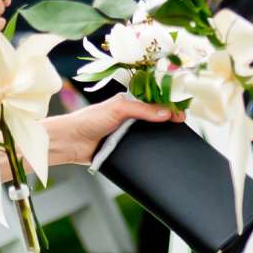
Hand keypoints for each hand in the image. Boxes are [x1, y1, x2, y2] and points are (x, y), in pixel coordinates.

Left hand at [47, 94, 182, 166]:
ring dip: (160, 136)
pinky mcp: (125, 148)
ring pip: (150, 133)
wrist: (70, 142)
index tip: (181, 112)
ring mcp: (127, 132)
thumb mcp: (117, 109)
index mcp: (128, 102)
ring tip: (175, 140)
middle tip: (181, 125)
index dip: (169, 104)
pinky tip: (159, 152)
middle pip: (155, 117)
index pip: (155, 100)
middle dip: (168, 120)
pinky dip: (151, 149)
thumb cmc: (88, 120)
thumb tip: (167, 112)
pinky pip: (142, 148)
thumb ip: (142, 109)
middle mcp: (129, 116)